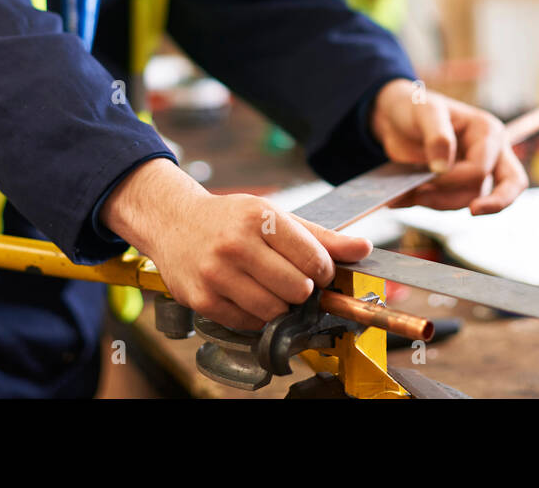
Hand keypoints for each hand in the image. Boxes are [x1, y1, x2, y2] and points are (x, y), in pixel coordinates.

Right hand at [101, 158, 371, 331]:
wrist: (173, 223)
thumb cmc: (230, 220)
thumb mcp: (273, 217)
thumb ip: (320, 236)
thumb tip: (365, 248)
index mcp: (258, 217)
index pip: (314, 258)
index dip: (324, 270)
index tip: (317, 269)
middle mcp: (235, 244)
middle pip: (298, 288)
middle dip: (302, 289)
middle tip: (292, 279)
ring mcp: (216, 274)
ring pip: (274, 310)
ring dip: (280, 305)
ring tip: (269, 287)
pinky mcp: (202, 299)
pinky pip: (248, 322)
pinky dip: (255, 315)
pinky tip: (246, 294)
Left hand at [369, 79, 527, 214]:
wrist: (395, 118)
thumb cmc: (415, 108)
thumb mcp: (424, 111)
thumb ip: (437, 136)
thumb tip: (442, 168)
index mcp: (487, 132)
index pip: (481, 167)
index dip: (454, 177)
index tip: (427, 174)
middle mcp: (490, 153)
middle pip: (512, 184)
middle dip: (496, 203)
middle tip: (473, 211)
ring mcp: (477, 172)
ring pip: (471, 199)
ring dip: (439, 202)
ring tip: (407, 194)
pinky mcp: (459, 186)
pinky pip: (451, 203)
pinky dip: (428, 203)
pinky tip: (404, 198)